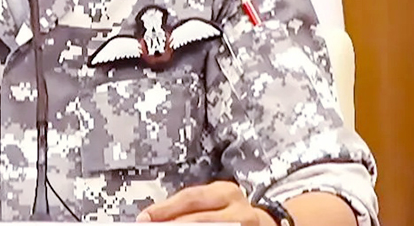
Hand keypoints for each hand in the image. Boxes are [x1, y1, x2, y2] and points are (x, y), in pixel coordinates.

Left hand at [136, 181, 271, 224]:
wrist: (269, 224)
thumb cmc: (232, 211)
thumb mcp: (215, 201)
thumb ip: (189, 207)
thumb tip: (155, 217)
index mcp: (225, 192)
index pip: (190, 198)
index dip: (165, 208)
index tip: (144, 218)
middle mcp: (239, 208)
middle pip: (200, 219)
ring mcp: (247, 225)